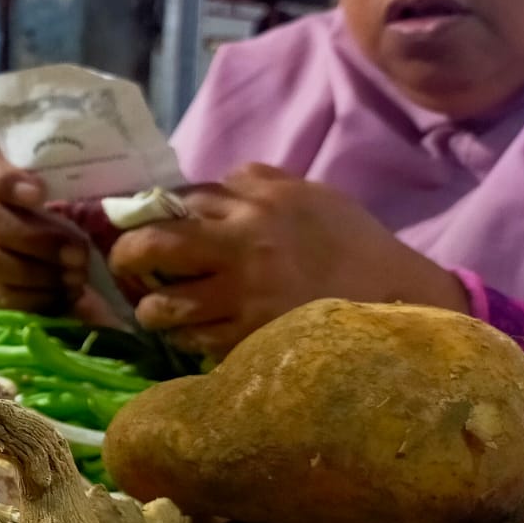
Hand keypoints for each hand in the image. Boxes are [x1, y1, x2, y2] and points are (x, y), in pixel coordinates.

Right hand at [0, 148, 93, 315]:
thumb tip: (115, 183)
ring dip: (39, 272)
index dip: (5, 180)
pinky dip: (37, 297)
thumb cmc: (73, 200)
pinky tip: (65, 294)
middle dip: (37, 239)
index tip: (40, 192)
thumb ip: (84, 176)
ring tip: (78, 276)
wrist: (67, 243)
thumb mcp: (78, 182)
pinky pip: (2, 295)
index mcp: (0, 174)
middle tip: (79, 251)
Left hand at [108, 163, 467, 356]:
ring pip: (164, 305)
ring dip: (150, 308)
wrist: (399, 297)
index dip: (148, 210)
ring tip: (155, 308)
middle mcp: (243, 246)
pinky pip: (193, 340)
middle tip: (124, 263)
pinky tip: (188, 333)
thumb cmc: (352, 243)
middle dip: (126, 254)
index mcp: (258, 205)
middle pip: (154, 244)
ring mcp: (245, 296)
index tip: (133, 220)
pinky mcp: (251, 337)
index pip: (181, 200)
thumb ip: (260, 183)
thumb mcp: (311, 196)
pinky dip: (182, 338)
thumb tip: (212, 182)